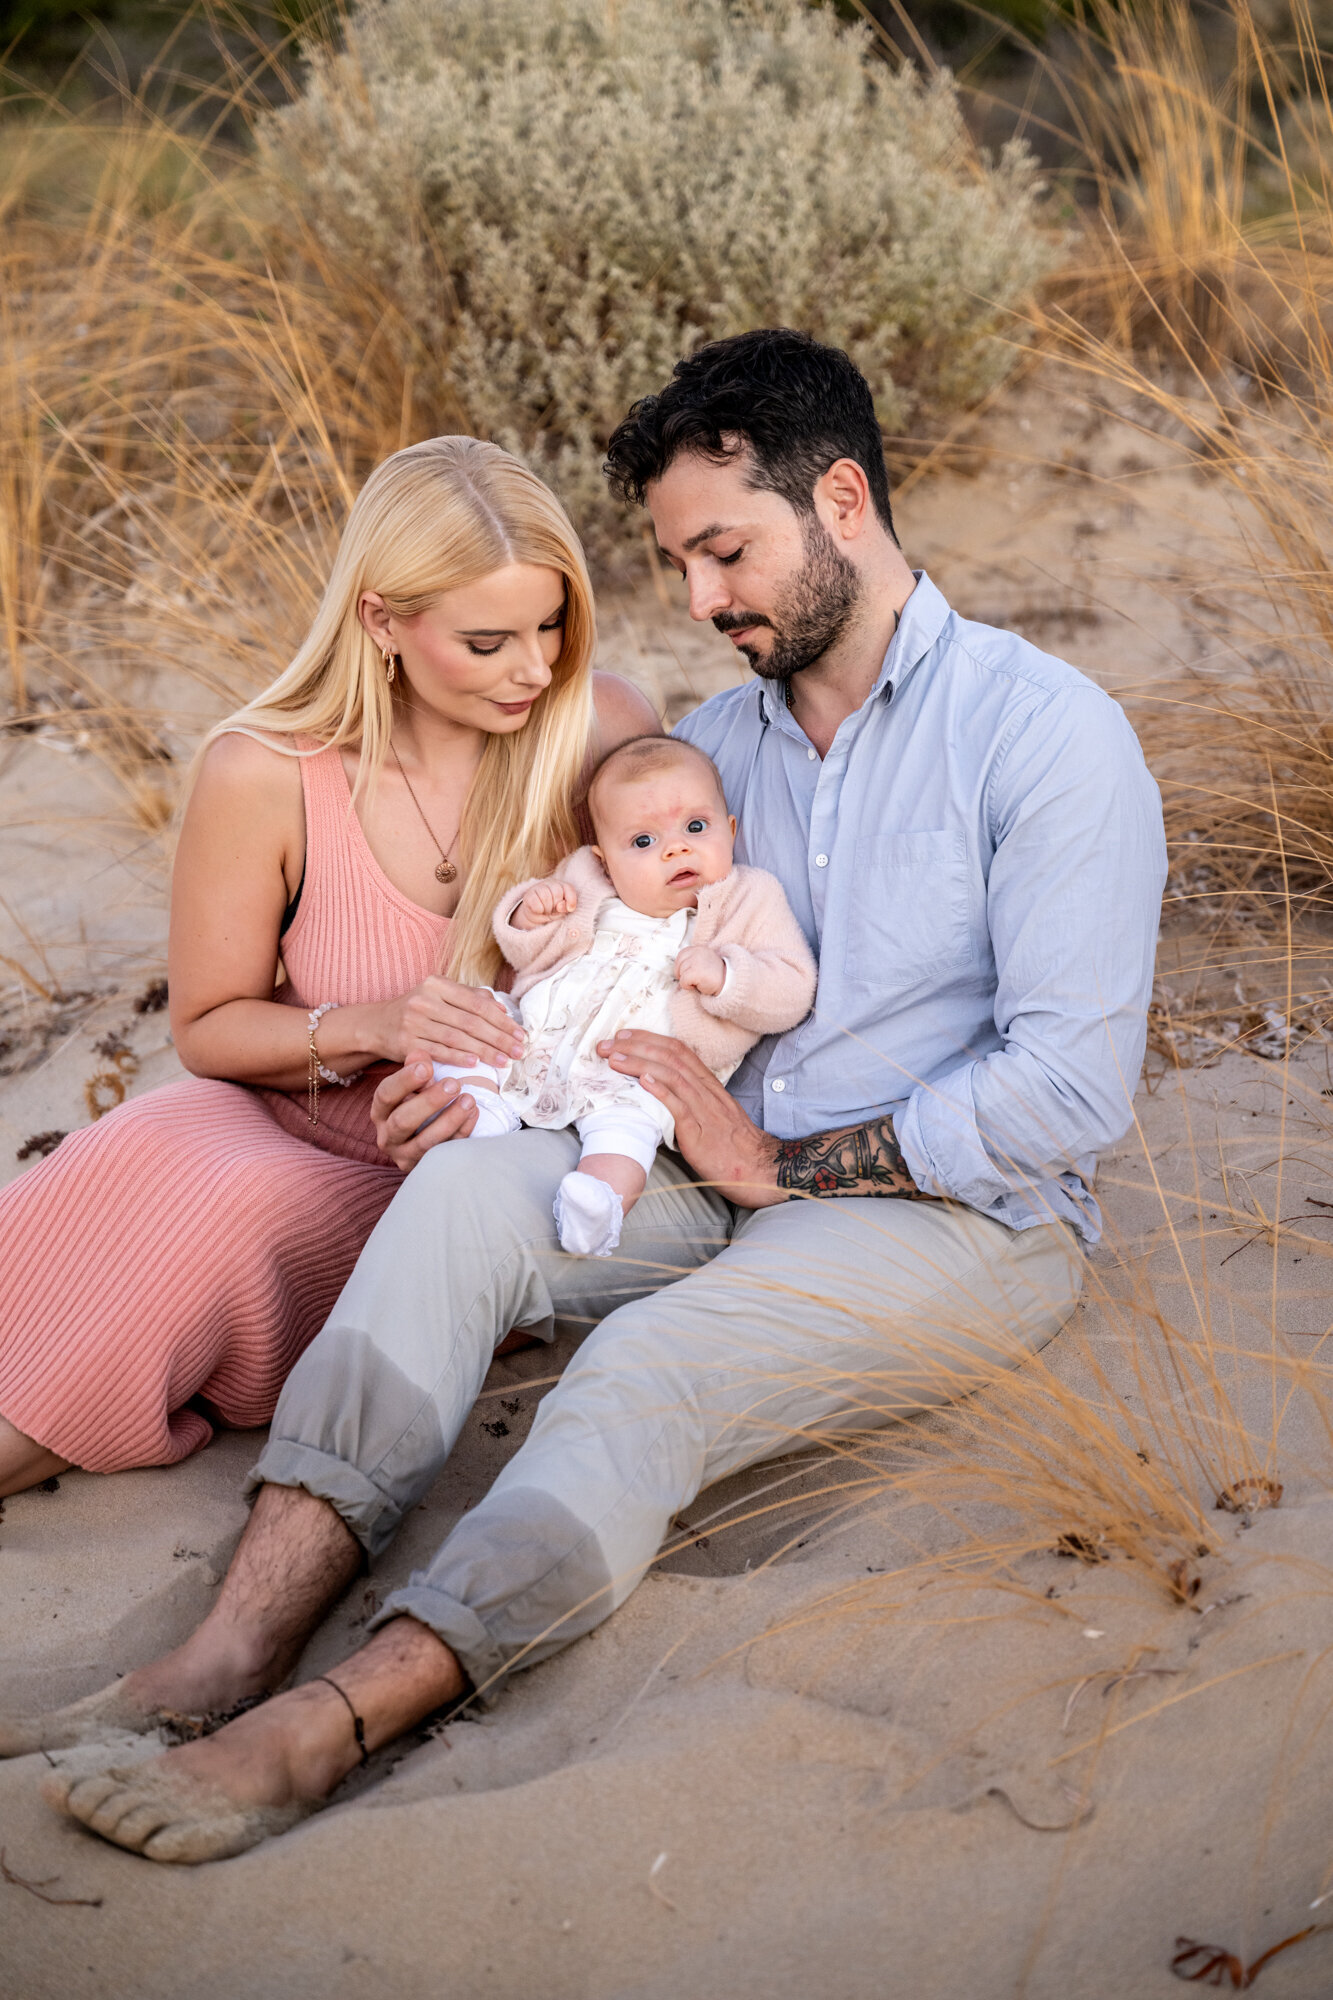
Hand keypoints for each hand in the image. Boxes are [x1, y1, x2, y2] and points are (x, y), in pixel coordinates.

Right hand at [367, 976, 523, 1068]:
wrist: (376, 1025)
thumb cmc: (416, 1011)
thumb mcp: (439, 996)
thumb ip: (471, 998)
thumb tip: (502, 1008)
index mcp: (437, 984)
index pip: (477, 1003)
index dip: (501, 1020)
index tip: (520, 1034)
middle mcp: (424, 1000)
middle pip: (470, 1021)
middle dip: (498, 1038)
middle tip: (518, 1051)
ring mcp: (414, 1022)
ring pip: (457, 1038)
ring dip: (484, 1051)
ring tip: (504, 1061)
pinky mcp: (406, 1043)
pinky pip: (438, 1052)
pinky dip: (458, 1058)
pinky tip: (476, 1064)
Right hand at [371, 1058, 483, 1170]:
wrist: (428, 1138)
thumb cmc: (419, 1105)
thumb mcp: (416, 1086)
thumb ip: (417, 1069)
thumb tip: (419, 1053)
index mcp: (380, 1111)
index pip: (385, 1095)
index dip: (404, 1080)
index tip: (426, 1066)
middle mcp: (387, 1136)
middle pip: (403, 1120)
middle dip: (429, 1102)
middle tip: (453, 1084)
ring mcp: (405, 1155)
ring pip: (425, 1141)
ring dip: (449, 1119)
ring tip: (469, 1100)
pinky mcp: (426, 1167)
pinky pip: (445, 1151)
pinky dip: (461, 1132)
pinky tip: (473, 1113)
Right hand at [512, 879, 577, 931]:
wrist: (535, 915)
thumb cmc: (552, 911)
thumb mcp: (562, 911)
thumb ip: (565, 907)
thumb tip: (560, 906)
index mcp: (562, 885)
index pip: (568, 888)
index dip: (571, 900)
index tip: (570, 909)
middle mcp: (550, 883)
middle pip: (557, 893)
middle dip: (556, 906)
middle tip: (553, 910)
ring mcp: (538, 887)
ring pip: (546, 897)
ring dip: (547, 909)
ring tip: (546, 911)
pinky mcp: (528, 895)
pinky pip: (535, 902)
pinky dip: (538, 910)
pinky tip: (538, 911)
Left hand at [597, 1030, 784, 1207]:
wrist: (757, 1168)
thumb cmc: (732, 1145)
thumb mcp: (712, 1113)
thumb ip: (691, 1099)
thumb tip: (660, 1091)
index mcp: (708, 1085)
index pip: (678, 1050)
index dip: (649, 1039)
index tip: (624, 1037)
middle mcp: (706, 1091)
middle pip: (670, 1057)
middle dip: (636, 1046)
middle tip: (607, 1045)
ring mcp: (705, 1110)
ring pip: (672, 1076)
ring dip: (641, 1064)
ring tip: (615, 1060)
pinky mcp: (701, 1132)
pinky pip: (681, 1107)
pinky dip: (662, 1092)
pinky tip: (643, 1082)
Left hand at [674, 944, 726, 997]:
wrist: (729, 983)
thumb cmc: (715, 975)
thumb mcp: (703, 961)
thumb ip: (692, 960)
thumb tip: (678, 968)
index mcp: (698, 949)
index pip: (681, 955)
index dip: (681, 967)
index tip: (689, 972)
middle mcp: (697, 952)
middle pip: (679, 965)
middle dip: (684, 974)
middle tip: (696, 978)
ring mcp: (696, 961)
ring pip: (680, 973)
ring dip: (687, 980)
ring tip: (700, 980)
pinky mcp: (696, 972)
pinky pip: (683, 981)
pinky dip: (688, 986)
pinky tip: (699, 985)